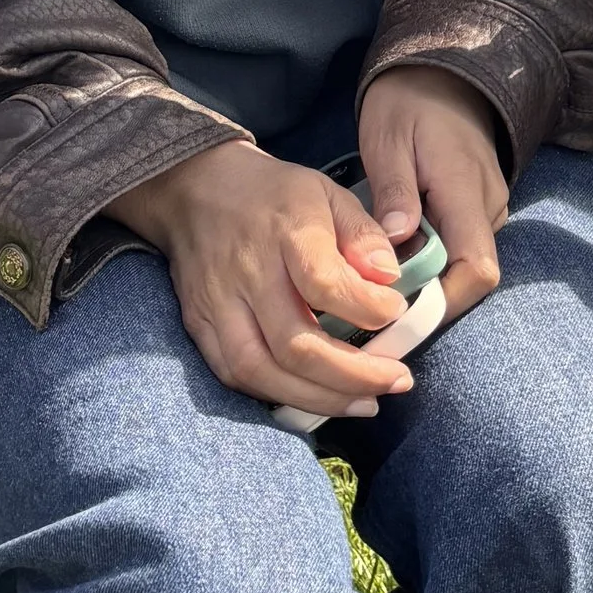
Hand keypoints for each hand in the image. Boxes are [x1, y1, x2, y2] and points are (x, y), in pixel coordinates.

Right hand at [110, 140, 410, 415]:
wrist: (196, 190)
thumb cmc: (274, 194)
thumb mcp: (328, 193)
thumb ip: (362, 235)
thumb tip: (391, 279)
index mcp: (286, 231)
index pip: (324, 283)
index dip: (366, 308)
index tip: (397, 312)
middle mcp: (248, 273)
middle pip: (295, 344)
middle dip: (352, 375)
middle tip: (396, 381)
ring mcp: (218, 304)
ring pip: (261, 371)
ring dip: (317, 398)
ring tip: (364, 402)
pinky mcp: (199, 326)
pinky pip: (234, 375)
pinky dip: (277, 394)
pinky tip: (315, 397)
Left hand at [357, 63, 509, 324]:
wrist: (442, 73)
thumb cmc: (408, 102)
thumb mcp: (388, 138)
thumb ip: (394, 191)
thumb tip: (397, 242)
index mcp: (466, 190)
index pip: (476, 268)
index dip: (442, 303)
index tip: (395, 318)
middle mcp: (487, 206)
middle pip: (469, 276)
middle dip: (425, 300)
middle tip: (370, 309)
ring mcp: (486, 208)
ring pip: (463, 265)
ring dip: (424, 280)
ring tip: (373, 284)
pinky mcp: (476, 209)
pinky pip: (458, 248)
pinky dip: (428, 262)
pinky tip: (392, 260)